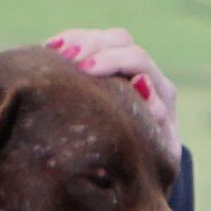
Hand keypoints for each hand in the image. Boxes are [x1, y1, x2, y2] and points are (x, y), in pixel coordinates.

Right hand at [43, 26, 177, 154]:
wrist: (140, 173)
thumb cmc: (147, 166)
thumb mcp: (156, 152)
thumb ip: (157, 121)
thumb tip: (142, 84)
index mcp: (161, 92)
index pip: (138, 60)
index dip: (112, 60)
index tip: (86, 69)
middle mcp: (145, 73)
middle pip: (121, 40)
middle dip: (92, 45)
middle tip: (69, 59)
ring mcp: (124, 67)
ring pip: (104, 37)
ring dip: (78, 40)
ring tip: (55, 53)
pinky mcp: (105, 68)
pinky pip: (87, 42)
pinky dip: (68, 42)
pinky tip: (50, 50)